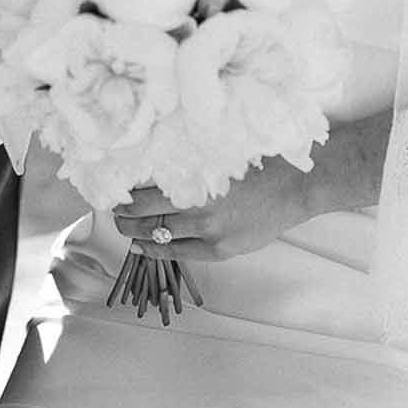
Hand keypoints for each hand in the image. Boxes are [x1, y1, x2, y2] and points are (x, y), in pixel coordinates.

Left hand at [114, 161, 314, 263]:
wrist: (293, 186)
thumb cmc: (256, 163)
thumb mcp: (215, 154)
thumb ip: (185, 163)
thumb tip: (148, 167)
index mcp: (195, 180)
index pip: (145, 193)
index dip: (125, 195)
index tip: (115, 191)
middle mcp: (198, 208)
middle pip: (146, 216)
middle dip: (124, 215)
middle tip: (114, 210)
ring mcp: (210, 232)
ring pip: (158, 235)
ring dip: (135, 232)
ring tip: (123, 226)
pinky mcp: (221, 249)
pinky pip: (179, 253)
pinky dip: (156, 249)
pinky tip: (142, 245)